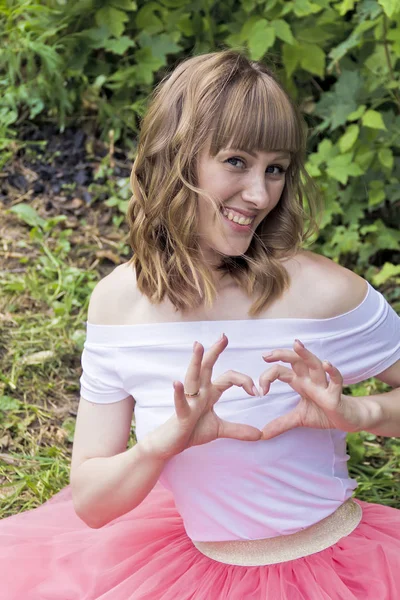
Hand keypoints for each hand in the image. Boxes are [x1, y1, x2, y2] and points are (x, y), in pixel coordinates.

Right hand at [140, 334, 261, 459]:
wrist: (172, 444)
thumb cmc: (192, 431)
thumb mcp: (219, 429)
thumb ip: (239, 430)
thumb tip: (260, 435)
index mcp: (209, 393)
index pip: (228, 378)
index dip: (244, 381)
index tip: (256, 391)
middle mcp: (199, 392)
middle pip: (208, 367)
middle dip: (215, 351)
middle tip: (224, 337)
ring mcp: (189, 400)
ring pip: (193, 377)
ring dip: (195, 361)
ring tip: (198, 345)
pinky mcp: (181, 414)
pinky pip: (180, 401)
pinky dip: (179, 393)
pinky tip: (177, 383)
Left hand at [259, 339, 362, 439]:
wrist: (348, 419)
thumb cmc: (325, 413)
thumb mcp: (299, 418)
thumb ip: (281, 423)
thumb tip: (262, 435)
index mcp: (300, 382)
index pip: (282, 372)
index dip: (268, 376)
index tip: (259, 390)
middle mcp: (311, 380)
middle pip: (296, 361)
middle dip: (282, 355)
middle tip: (266, 355)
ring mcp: (324, 385)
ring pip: (315, 365)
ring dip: (306, 355)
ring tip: (296, 345)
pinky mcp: (336, 395)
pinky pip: (336, 380)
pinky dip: (332, 372)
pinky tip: (327, 364)